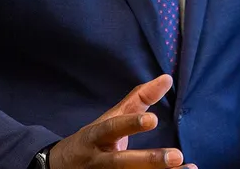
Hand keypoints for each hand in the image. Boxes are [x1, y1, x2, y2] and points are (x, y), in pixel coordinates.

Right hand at [47, 74, 194, 168]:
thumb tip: (167, 78)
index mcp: (96, 137)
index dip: (130, 124)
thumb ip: (139, 99)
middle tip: (177, 156)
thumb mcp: (111, 117)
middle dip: (149, 161)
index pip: (112, 129)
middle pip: (122, 163)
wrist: (63, 168)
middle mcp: (99, 160)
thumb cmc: (94, 139)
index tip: (153, 120)